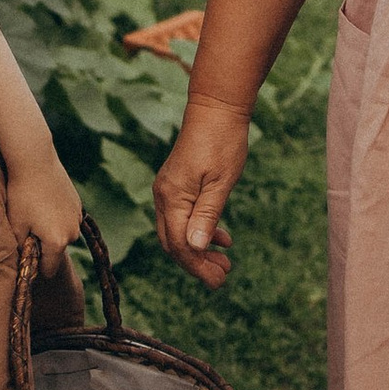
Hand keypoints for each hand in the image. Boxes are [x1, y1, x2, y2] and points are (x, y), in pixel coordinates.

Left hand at [6, 156, 84, 272]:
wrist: (36, 162)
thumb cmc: (22, 195)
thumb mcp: (16, 225)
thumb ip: (21, 247)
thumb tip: (24, 259)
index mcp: (57, 242)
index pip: (49, 269)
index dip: (36, 268)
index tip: (27, 261)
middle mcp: (72, 233)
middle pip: (57, 251)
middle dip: (44, 246)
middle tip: (28, 229)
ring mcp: (77, 217)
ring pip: (62, 234)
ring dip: (52, 230)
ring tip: (35, 212)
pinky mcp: (78, 204)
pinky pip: (66, 219)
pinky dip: (57, 216)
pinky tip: (44, 202)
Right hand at [154, 95, 249, 288]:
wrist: (216, 109)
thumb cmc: (222, 142)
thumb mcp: (221, 183)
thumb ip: (207, 216)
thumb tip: (196, 247)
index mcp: (172, 197)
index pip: (179, 244)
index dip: (198, 266)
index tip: (219, 280)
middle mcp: (163, 196)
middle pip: (173, 242)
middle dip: (197, 263)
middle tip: (222, 277)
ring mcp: (167, 190)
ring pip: (177, 232)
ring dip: (199, 249)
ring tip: (225, 262)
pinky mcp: (176, 185)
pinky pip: (181, 217)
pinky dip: (199, 231)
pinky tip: (221, 238)